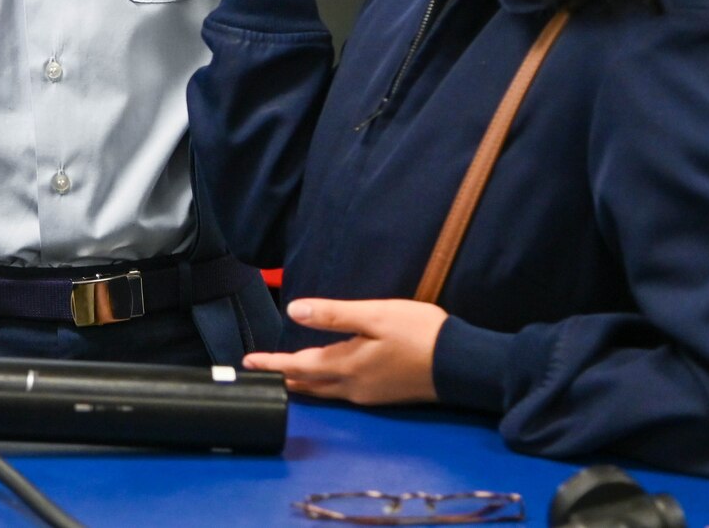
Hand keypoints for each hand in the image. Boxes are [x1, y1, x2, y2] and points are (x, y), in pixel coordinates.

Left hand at [243, 298, 447, 404]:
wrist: (462, 365)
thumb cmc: (420, 333)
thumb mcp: (375, 315)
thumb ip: (334, 315)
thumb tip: (293, 311)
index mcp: (347, 366)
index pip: (298, 366)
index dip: (271, 364)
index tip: (247, 363)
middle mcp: (352, 386)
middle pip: (307, 385)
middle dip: (280, 378)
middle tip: (256, 374)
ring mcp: (368, 395)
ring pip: (323, 391)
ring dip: (300, 383)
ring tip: (281, 377)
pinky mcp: (382, 396)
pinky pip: (341, 393)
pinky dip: (321, 386)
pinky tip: (322, 379)